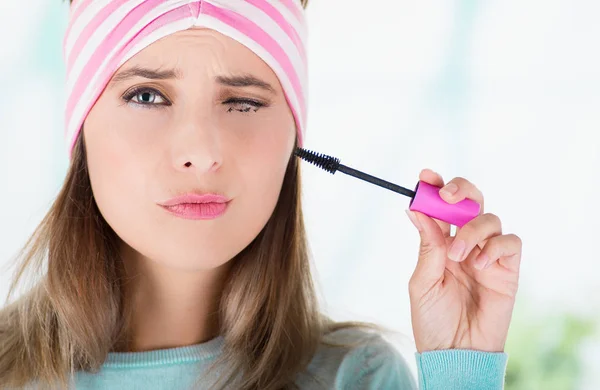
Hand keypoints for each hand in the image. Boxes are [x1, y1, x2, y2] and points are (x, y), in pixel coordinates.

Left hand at [405, 169, 521, 352]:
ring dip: (472, 231)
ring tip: (458, 256)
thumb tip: (416, 209)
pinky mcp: (508, 270)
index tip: (425, 176)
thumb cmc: (433, 320)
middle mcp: (464, 244)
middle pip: (471, 202)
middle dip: (461, 190)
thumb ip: (427, 246)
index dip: (435, 188)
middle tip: (448, 194)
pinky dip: (495, 247)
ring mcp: (487, 255)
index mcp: (440, 244)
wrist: (454, 352)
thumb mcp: (422, 281)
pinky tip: (480, 265)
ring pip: (490, 219)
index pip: (440, 208)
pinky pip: (510, 242)